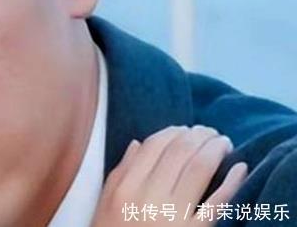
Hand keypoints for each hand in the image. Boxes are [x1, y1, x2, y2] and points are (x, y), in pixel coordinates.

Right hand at [91, 125, 247, 225]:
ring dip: (215, 149)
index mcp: (126, 188)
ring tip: (224, 143)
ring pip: (198, 168)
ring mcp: (173, 216)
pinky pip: (218, 203)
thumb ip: (120, 172)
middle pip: (179, 152)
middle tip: (209, 131)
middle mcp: (148, 198)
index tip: (184, 130)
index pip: (154, 146)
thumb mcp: (106, 204)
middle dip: (198, 136)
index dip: (173, 132)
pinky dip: (232, 182)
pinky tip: (240, 168)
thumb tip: (137, 143)